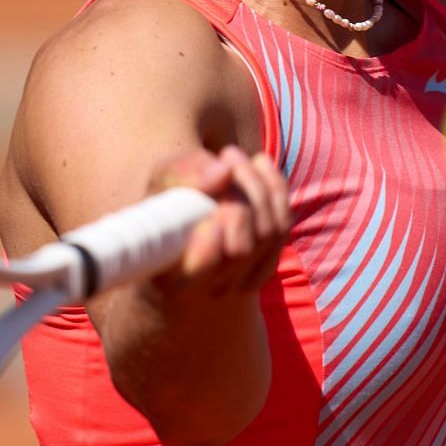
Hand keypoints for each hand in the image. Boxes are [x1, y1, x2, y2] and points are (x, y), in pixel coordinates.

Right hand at [152, 145, 291, 306]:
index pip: (198, 271)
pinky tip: (258, 165)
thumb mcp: (162, 183)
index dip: (208, 248)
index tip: (211, 216)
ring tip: (234, 156)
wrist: (185, 224)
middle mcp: (208, 290)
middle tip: (225, 155)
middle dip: (239, 194)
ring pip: (267, 234)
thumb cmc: (167, 204)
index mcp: (171, 278)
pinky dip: (275, 188)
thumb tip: (222, 172)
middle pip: (241, 247)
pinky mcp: (265, 265)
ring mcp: (241, 283)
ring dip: (257, 184)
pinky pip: (283, 225)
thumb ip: (183, 175)